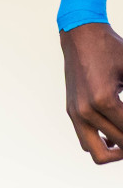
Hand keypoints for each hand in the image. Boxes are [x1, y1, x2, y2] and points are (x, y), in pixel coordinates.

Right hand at [61, 21, 122, 163]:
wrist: (80, 35)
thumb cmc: (111, 50)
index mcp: (104, 100)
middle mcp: (86, 109)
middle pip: (116, 148)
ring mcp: (76, 111)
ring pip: (95, 152)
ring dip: (115, 151)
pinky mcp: (71, 110)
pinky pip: (85, 140)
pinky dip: (102, 142)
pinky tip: (115, 133)